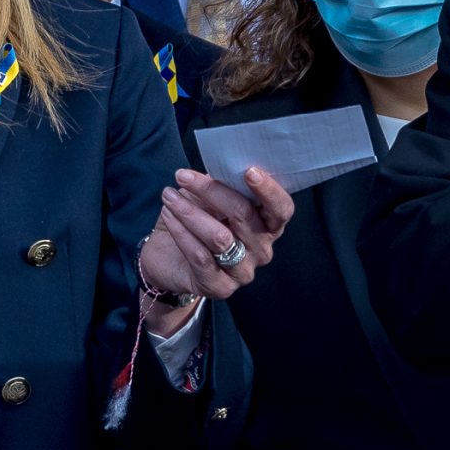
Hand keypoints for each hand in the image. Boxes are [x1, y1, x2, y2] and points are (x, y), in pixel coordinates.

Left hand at [138, 168, 295, 327]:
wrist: (169, 259)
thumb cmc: (197, 219)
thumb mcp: (210, 197)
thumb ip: (223, 183)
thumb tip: (222, 161)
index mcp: (267, 225)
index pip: (281, 209)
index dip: (269, 191)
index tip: (249, 171)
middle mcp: (261, 249)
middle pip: (244, 215)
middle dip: (211, 190)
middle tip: (182, 175)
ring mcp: (243, 271)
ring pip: (219, 237)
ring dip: (189, 211)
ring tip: (168, 195)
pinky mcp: (220, 287)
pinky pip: (200, 256)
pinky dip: (181, 232)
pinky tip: (168, 215)